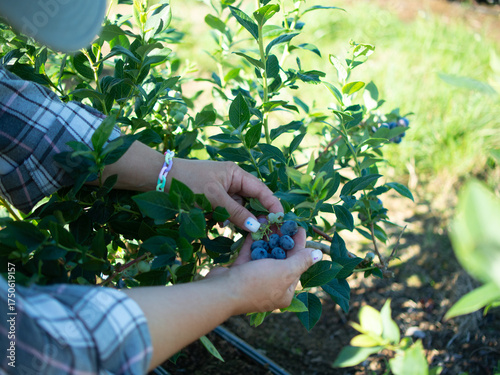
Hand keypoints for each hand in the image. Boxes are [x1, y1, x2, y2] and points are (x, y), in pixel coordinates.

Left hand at [167, 158, 282, 232]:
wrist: (159, 179)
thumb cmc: (188, 182)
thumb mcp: (213, 197)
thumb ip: (235, 211)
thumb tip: (256, 226)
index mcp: (237, 174)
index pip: (262, 191)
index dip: (272, 205)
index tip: (280, 221)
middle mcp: (233, 181)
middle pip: (252, 201)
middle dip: (256, 216)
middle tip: (263, 233)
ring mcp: (223, 190)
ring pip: (239, 208)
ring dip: (238, 219)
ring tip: (240, 231)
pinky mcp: (213, 200)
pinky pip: (226, 211)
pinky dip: (225, 219)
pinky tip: (217, 224)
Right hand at [205, 227, 322, 313]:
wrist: (221, 292)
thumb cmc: (256, 283)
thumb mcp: (284, 272)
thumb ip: (301, 261)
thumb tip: (319, 254)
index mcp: (285, 291)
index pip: (296, 264)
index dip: (298, 244)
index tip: (298, 226)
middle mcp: (271, 286)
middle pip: (281, 258)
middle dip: (281, 238)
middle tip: (282, 220)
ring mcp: (254, 279)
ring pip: (265, 254)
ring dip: (267, 237)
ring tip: (269, 219)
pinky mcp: (240, 271)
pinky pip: (250, 254)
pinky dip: (254, 241)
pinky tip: (257, 226)